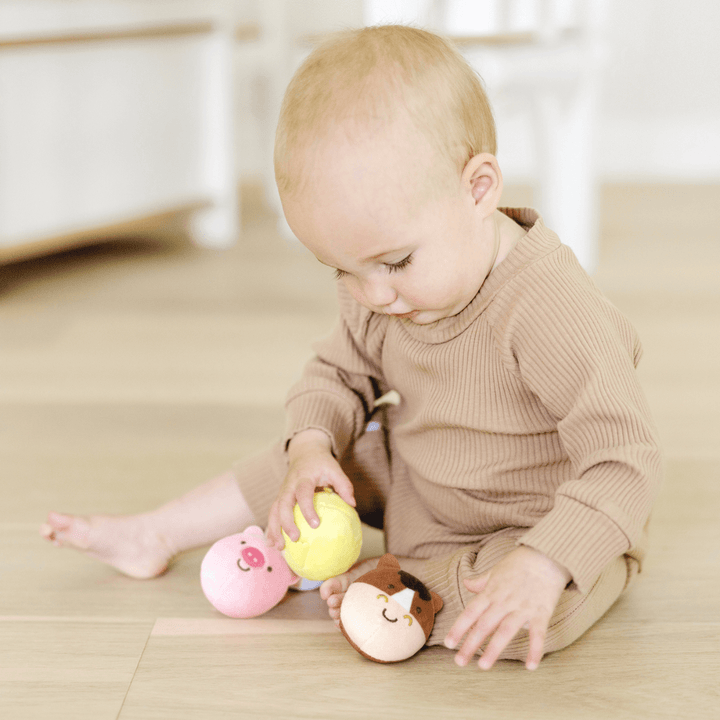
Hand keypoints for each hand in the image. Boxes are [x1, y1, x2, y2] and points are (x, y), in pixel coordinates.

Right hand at [266, 429, 355, 549]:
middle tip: (295, 538)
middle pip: (283, 504)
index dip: (307, 508)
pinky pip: (272, 513)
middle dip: (286, 522)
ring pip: (273, 510)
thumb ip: (344, 485)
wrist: (305, 452)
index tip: (315, 524)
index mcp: (303, 478)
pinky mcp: (279, 497)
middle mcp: (289, 485)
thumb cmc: (322, 464)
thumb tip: (352, 504)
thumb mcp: (335, 469)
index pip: (303, 493)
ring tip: (278, 547)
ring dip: (274, 529)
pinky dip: (271, 528)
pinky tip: (272, 544)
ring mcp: (282, 491)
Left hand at [444, 546, 570, 670]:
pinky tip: (530, 667)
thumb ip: (481, 580)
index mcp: (491, 591)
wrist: (546, 554)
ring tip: (483, 666)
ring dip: (494, 649)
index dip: (459, 628)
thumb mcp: (496, 569)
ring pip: (505, 631)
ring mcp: (522, 607)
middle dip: (470, 644)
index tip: (448, 644)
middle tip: (459, 662)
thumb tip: (466, 583)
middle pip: (484, 625)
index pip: (470, 612)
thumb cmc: (520, 562)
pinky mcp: (541, 612)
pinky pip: (538, 634)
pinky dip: (534, 650)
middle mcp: (504, 601)